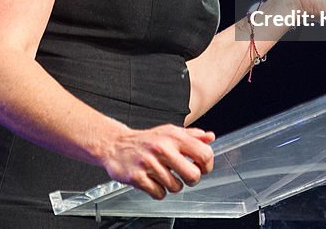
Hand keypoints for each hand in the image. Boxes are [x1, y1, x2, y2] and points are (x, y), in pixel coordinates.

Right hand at [99, 124, 215, 199]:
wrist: (116, 145)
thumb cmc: (146, 140)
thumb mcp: (170, 132)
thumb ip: (192, 136)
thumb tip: (210, 138)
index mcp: (173, 136)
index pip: (203, 154)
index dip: (206, 166)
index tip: (201, 168)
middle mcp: (162, 148)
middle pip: (192, 175)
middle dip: (191, 180)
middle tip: (184, 176)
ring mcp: (149, 163)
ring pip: (175, 187)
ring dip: (172, 186)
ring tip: (164, 176)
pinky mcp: (137, 177)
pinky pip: (159, 193)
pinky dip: (158, 191)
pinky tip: (153, 181)